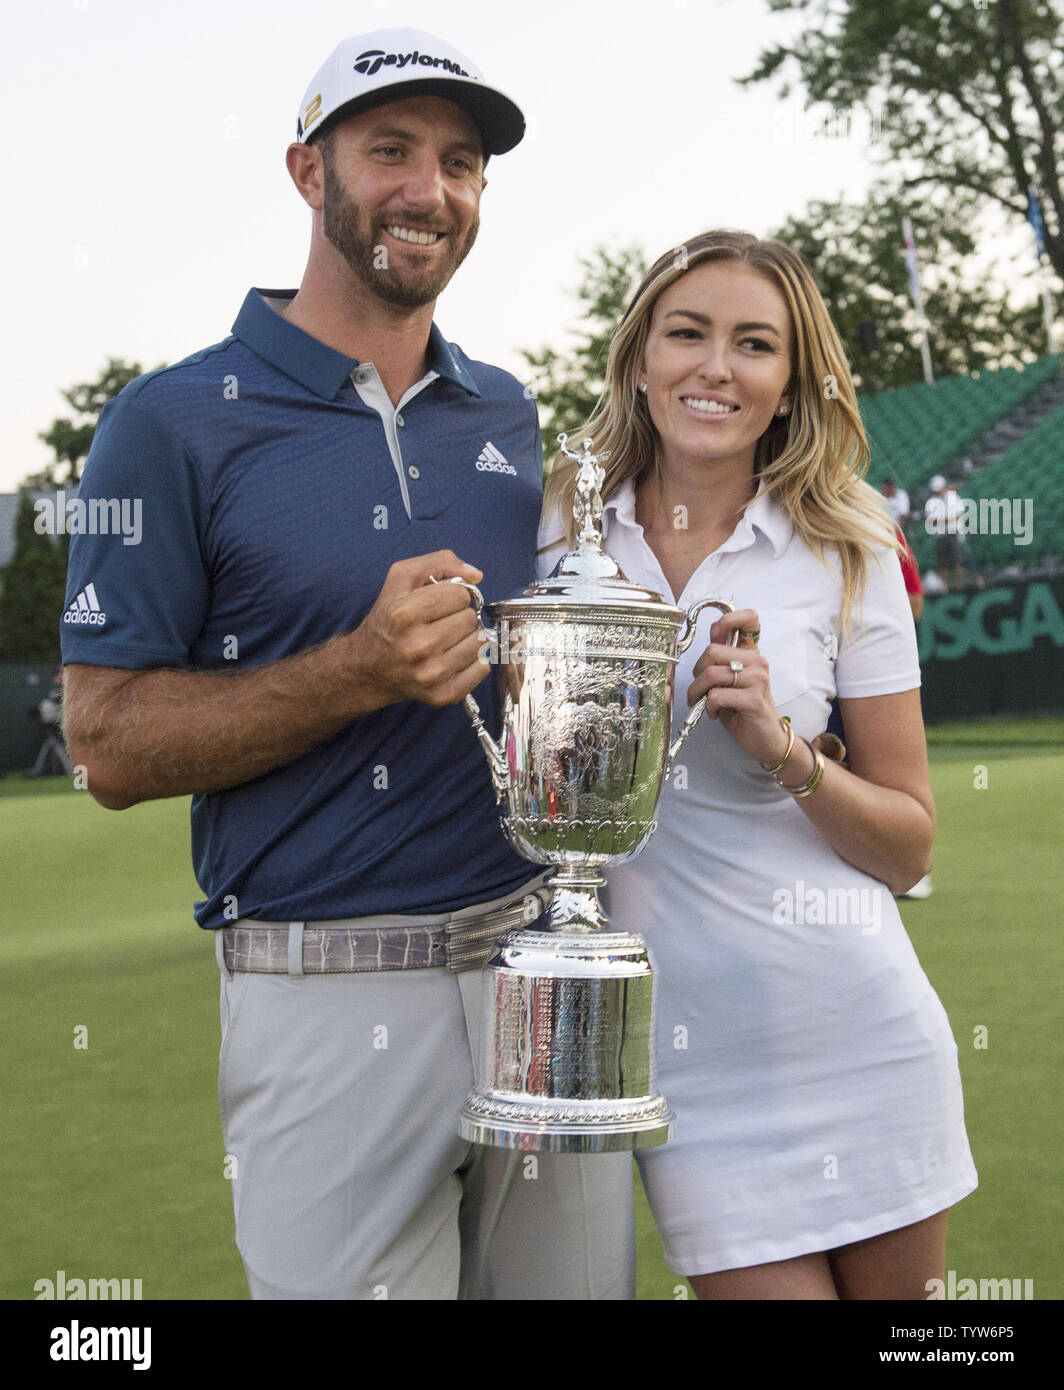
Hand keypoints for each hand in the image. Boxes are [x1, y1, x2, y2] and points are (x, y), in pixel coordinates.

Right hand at [348, 551, 488, 707]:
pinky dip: (473, 662)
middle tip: (440, 624)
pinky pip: (482, 668)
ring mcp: (431, 674)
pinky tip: (452, 658)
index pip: (460, 595)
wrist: (368, 668)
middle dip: (459, 617)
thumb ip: (439, 562)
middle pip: (471, 619)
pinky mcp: (443, 695)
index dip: (452, 595)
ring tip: (446, 642)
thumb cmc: (388, 619)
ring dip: (467, 639)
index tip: (437, 604)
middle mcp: (418, 646)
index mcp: (405, 614)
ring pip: (480, 643)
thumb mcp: (401, 579)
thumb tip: (476, 574)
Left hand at [688, 607, 792, 766]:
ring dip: (698, 693)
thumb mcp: (730, 680)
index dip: (729, 619)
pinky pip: (716, 695)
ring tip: (702, 703)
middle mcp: (758, 662)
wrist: (766, 739)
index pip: (749, 619)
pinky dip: (708, 707)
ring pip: (711, 674)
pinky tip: (715, 713)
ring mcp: (758, 679)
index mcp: (752, 653)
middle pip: (712, 651)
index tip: (716, 633)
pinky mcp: (753, 699)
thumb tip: (706, 638)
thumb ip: (720, 659)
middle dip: (697, 673)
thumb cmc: (743, 709)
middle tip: (698, 690)